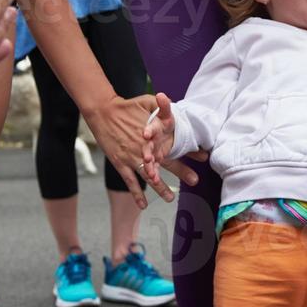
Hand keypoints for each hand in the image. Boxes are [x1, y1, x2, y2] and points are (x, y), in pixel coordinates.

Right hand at [88, 93, 202, 207]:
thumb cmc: (126, 106)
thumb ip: (161, 106)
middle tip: (195, 180)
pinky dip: (137, 194)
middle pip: (166, 162)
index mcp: (153, 134)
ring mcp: (132, 157)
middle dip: (181, 171)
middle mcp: (144, 148)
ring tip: (171, 198)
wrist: (103, 111)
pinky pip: (130, 182)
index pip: (175, 144)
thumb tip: (175, 104)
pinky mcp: (120, 163)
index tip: (203, 156)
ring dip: (161, 188)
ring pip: (149, 176)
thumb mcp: (146, 101)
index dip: (189, 150)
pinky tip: (143, 205)